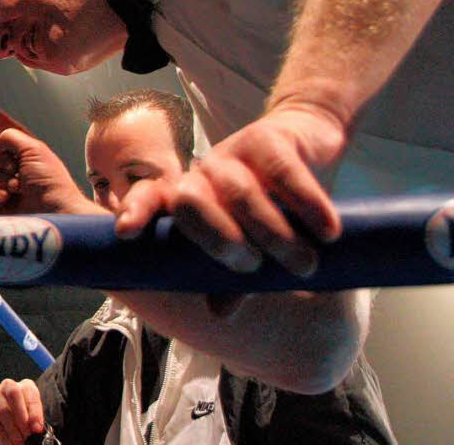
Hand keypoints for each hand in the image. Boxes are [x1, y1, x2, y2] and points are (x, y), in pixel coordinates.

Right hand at [0, 107, 92, 215]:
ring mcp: (10, 188)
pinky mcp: (1, 206)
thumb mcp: (33, 149)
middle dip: (3, 159)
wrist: (54, 211)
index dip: (2, 123)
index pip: (13, 135)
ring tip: (18, 187)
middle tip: (18, 169)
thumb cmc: (49, 179)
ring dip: (1, 178)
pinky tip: (5, 196)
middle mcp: (21, 169)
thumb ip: (10, 137)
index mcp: (32, 154)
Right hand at [0, 378, 43, 444]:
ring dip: (13, 429)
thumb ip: (34, 419)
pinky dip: (4, 435)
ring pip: (3, 410)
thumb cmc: (23, 418)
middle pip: (14, 394)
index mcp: (26, 386)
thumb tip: (36, 428)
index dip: (35, 413)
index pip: (31, 394)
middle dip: (21, 416)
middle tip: (27, 435)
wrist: (3, 423)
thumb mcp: (32, 416)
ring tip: (19, 442)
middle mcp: (9, 385)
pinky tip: (10, 443)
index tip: (37, 429)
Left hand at [115, 103, 345, 275]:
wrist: (310, 142)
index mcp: (190, 197)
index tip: (126, 232)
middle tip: (254, 267)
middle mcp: (202, 173)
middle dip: (220, 242)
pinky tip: (327, 231)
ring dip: (273, 235)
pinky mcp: (269, 139)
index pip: (151, 199)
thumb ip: (235, 275)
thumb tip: (220, 313)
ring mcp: (232, 153)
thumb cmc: (275, 202)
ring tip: (304, 264)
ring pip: (240, 194)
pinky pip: (284, 175)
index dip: (137, 212)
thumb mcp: (255, 240)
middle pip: (191, 203)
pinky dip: (307, 206)